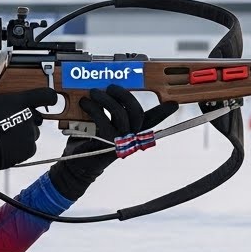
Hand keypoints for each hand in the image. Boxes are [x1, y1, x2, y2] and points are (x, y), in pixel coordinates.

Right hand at [0, 56, 56, 183]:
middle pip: (37, 114)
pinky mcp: (28, 150)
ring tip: (6, 131)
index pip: (47, 95)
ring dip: (24, 131)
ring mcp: (30, 134)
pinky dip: (21, 145)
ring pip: (33, 130)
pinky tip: (7, 142)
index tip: (47, 98)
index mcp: (21, 102)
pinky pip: (29, 146)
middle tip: (11, 118)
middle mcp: (29, 117)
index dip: (49, 96)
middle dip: (27, 116)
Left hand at [48, 85, 177, 200]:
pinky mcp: (105, 143)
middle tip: (111, 87)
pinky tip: (85, 103)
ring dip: (105, 98)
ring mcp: (119, 141)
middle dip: (124, 94)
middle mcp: (129, 138)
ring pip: (119, 113)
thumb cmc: (90, 141)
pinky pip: (102, 119)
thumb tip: (105, 90)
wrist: (78, 164)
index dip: (162, 112)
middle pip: (136, 112)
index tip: (173, 104)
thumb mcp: (104, 124)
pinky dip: (92, 107)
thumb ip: (110, 112)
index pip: (151, 120)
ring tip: (94, 92)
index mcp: (132, 132)